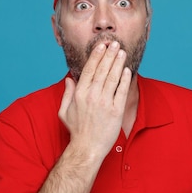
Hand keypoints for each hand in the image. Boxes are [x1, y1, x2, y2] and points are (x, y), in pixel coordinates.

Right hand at [58, 41, 131, 159]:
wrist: (87, 148)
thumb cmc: (76, 131)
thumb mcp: (64, 111)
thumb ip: (66, 94)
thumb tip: (69, 79)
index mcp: (79, 94)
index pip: (89, 69)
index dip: (96, 56)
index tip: (101, 46)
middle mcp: (92, 96)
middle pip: (103, 70)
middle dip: (109, 55)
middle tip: (115, 44)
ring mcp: (104, 103)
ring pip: (113, 77)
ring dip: (118, 63)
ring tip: (122, 52)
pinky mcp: (116, 111)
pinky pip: (121, 91)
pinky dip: (124, 79)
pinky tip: (127, 70)